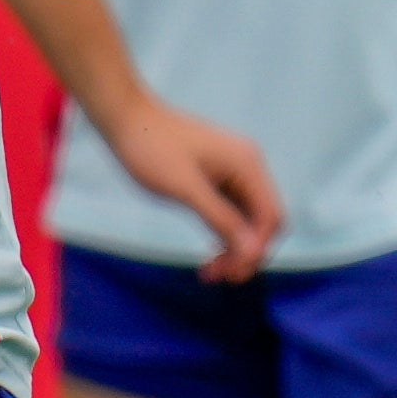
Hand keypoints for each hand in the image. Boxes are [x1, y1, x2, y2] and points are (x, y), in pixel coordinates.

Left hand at [97, 95, 283, 279]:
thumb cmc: (152, 149)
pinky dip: (223, 235)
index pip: (271, 217)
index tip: (230, 274)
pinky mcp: (216, 178)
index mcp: (247, 165)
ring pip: (247, 221)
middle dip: (246, 253)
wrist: (125, 120)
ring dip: (233, 249)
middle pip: (263, 222)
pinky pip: (231, 213)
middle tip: (217, 278)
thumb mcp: (186, 189)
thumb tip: (252, 251)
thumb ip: (220, 219)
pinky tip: (208, 254)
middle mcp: (247, 167)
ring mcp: (232, 172)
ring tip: (209, 273)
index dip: (256, 249)